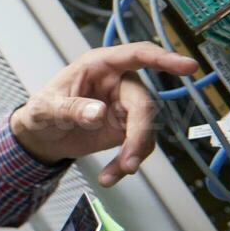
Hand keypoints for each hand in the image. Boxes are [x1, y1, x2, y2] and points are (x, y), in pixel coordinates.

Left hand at [9, 42, 199, 185]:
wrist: (41, 137)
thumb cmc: (42, 111)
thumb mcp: (46, 109)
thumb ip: (70, 109)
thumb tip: (98, 113)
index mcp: (100, 65)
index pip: (137, 55)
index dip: (164, 58)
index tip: (188, 67)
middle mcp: (118, 83)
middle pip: (144, 104)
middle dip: (140, 134)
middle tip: (130, 162)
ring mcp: (125, 106)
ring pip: (145, 128)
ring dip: (134, 153)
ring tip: (115, 174)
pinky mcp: (126, 128)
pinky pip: (138, 145)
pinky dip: (127, 162)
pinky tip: (111, 175)